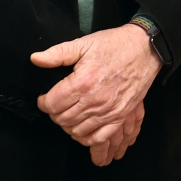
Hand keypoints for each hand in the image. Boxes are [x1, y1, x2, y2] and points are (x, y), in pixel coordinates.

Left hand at [30, 24, 161, 164]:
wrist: (145, 48)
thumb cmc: (115, 44)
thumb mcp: (84, 43)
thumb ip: (58, 53)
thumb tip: (35, 59)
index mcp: (82, 82)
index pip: (52, 103)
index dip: (43, 102)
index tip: (45, 98)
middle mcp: (94, 100)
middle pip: (62, 119)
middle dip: (54, 113)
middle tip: (56, 104)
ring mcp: (108, 110)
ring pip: (77, 129)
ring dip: (68, 124)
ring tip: (68, 113)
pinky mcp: (120, 115)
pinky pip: (98, 137)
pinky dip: (86, 137)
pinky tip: (81, 129)